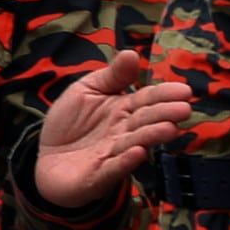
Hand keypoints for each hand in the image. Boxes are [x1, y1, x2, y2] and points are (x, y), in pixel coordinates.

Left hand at [34, 50, 195, 208]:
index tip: (184, 90)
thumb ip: (111, 76)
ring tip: (169, 128)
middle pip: (145, 121)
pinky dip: (125, 162)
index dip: (164, 95)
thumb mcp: (87, 90)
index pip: (146, 100)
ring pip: (134, 144)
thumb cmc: (70, 122)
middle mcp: (123, 133)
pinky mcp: (98, 176)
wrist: (45, 157)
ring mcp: (112, 155)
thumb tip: (132, 53)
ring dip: (151, 137)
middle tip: (184, 109)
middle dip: (164, 115)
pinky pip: (113, 168)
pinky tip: (139, 152)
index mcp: (123, 110)